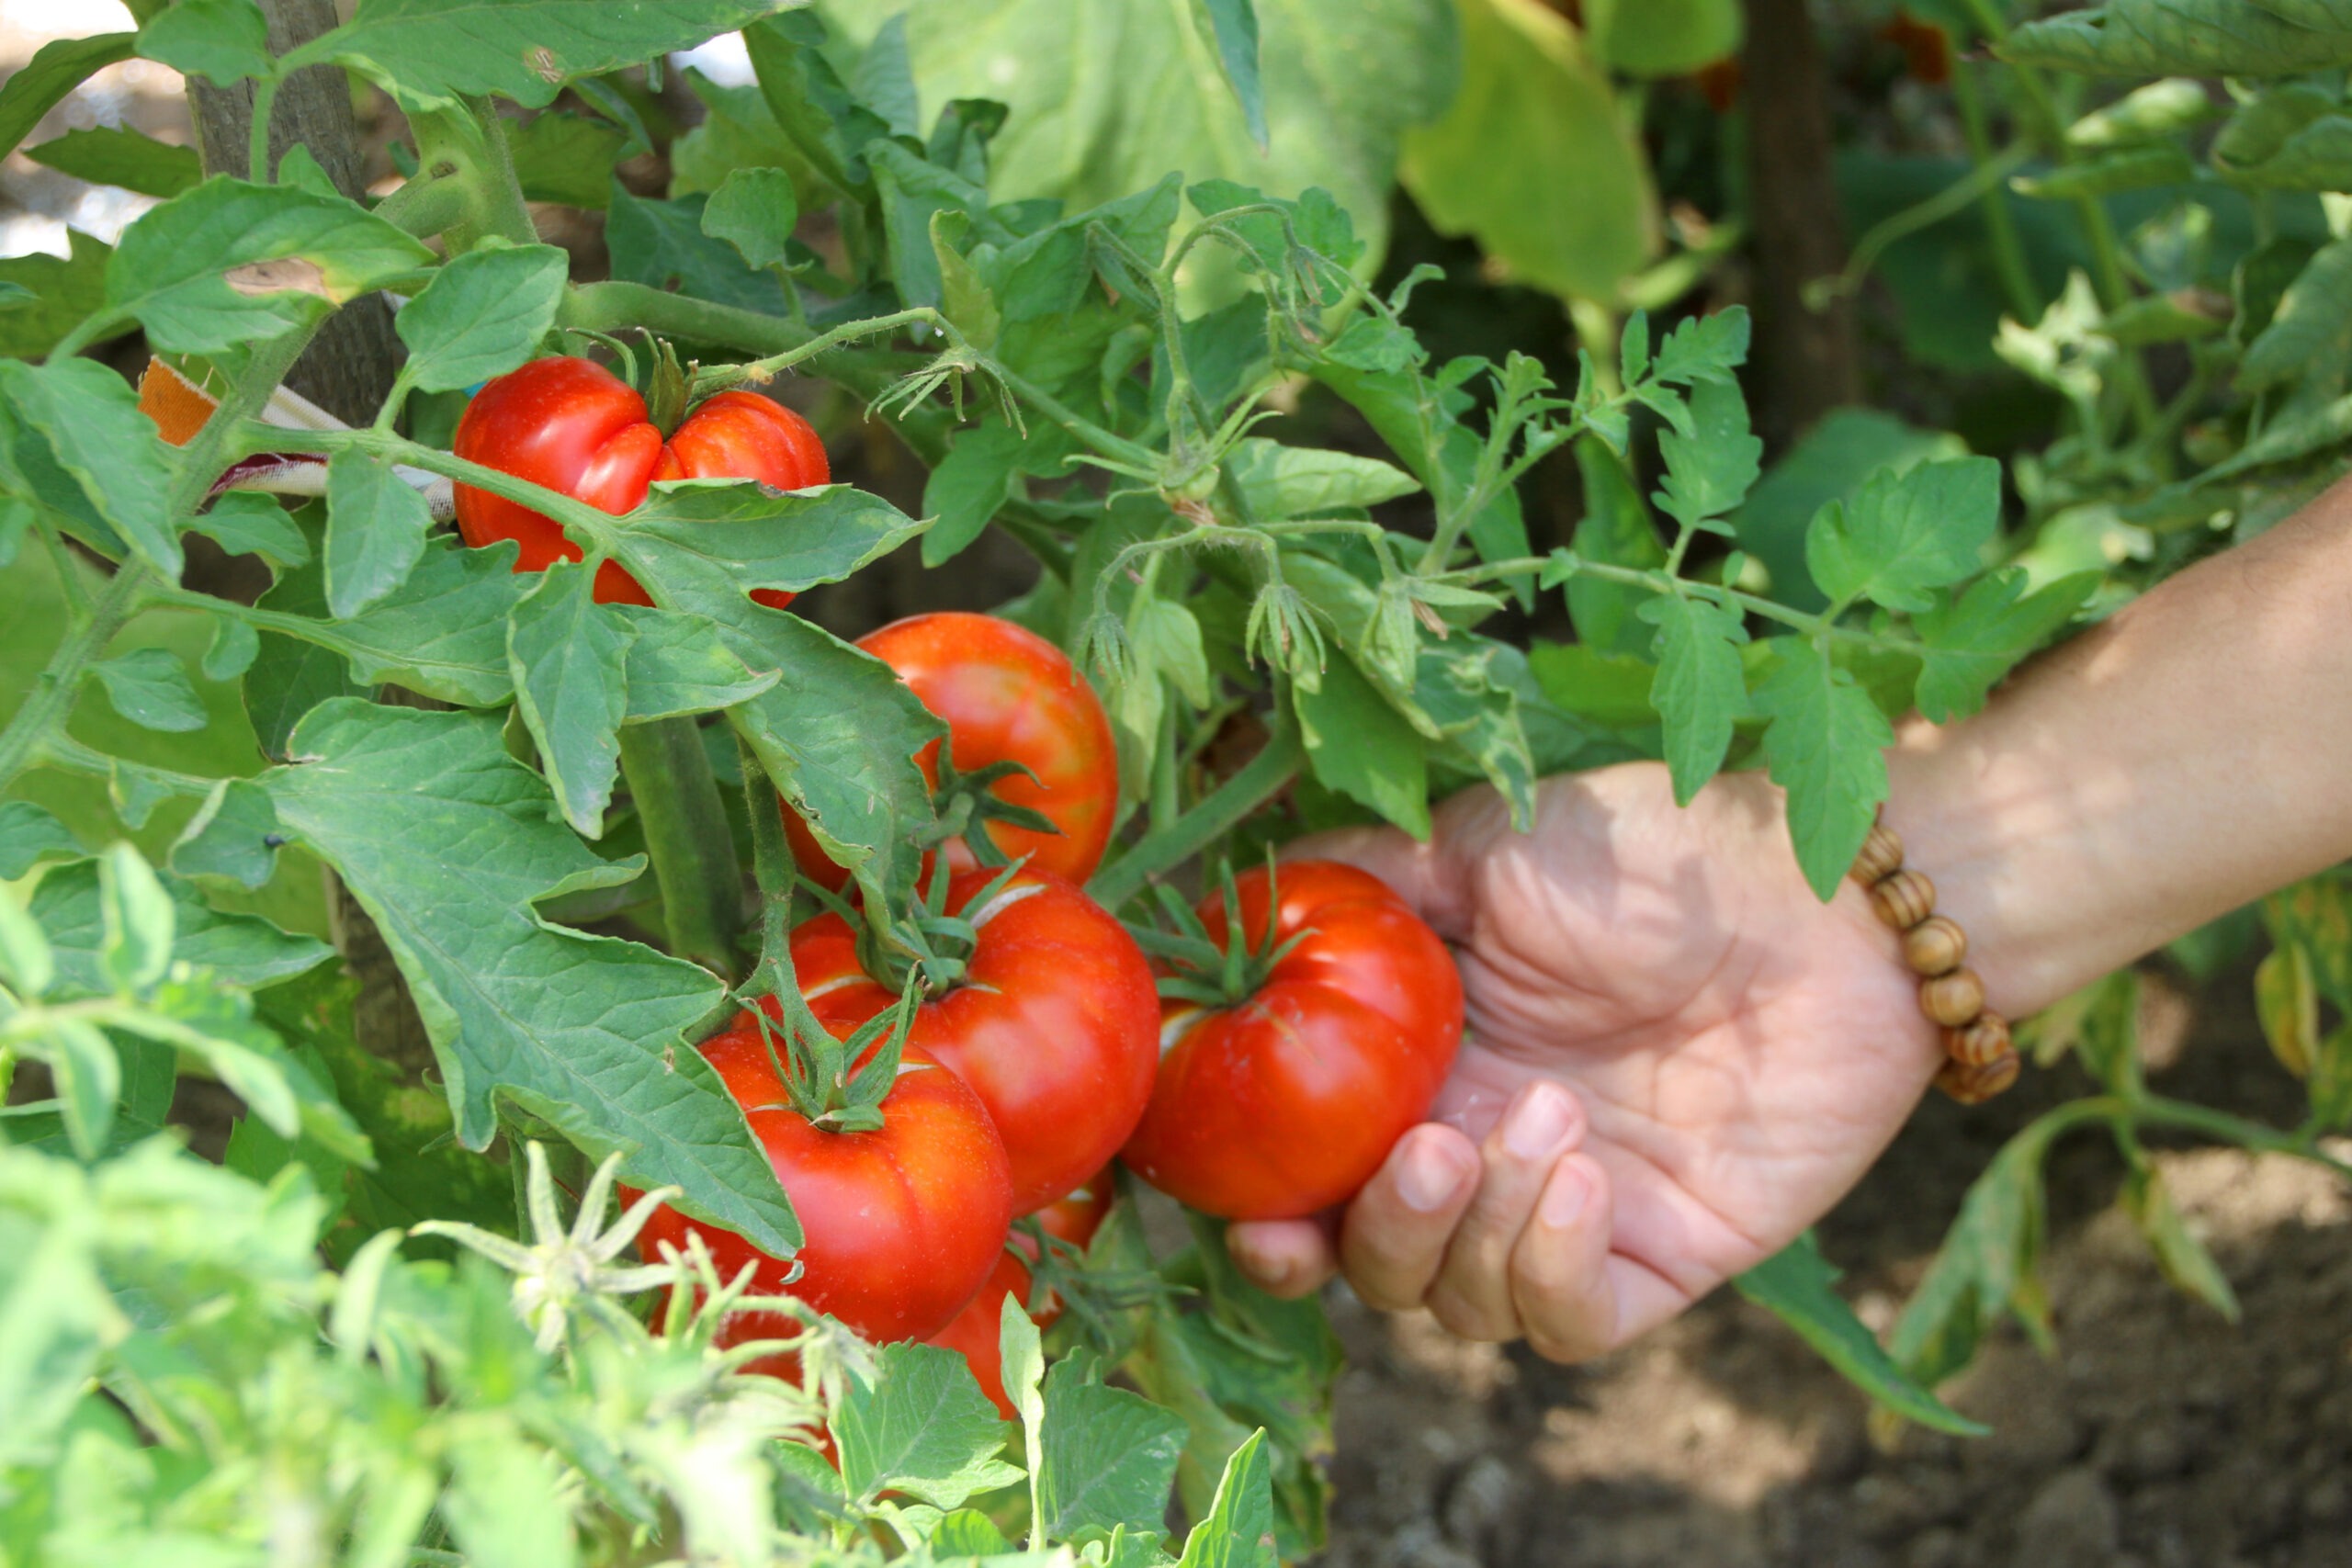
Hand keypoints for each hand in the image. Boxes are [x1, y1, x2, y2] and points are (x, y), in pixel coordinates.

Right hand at [1225, 762, 1942, 1360]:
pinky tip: (1585, 1179)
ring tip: (1550, 1115)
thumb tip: (1241, 901)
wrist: (1827, 897)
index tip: (1250, 1204)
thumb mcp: (1487, 844)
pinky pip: (1570, 1325)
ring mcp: (1569, 1213)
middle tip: (1427, 1150)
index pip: (1311, 1180)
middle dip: (1370, 1234)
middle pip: (1371, 1265)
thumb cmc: (1655, 854)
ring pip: (1459, 1304)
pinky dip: (1553, 1271)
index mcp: (1422, 1071)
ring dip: (1481, 1227)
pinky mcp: (1660, 1257)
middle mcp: (1480, 1154)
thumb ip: (1366, 884)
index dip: (1263, 1213)